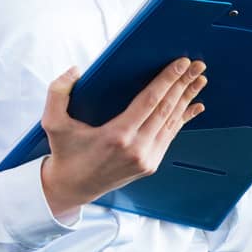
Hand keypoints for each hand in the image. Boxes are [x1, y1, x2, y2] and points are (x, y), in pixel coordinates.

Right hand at [39, 57, 207, 218]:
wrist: (72, 187)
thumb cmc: (64, 152)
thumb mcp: (52, 122)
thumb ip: (57, 93)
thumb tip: (75, 71)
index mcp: (116, 136)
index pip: (149, 102)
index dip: (167, 81)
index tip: (180, 64)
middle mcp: (136, 149)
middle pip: (166, 109)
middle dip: (183, 85)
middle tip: (197, 65)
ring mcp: (146, 159)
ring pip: (172, 122)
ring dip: (187, 99)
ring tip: (199, 80)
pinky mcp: (150, 165)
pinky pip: (170, 136)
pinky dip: (183, 118)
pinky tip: (194, 106)